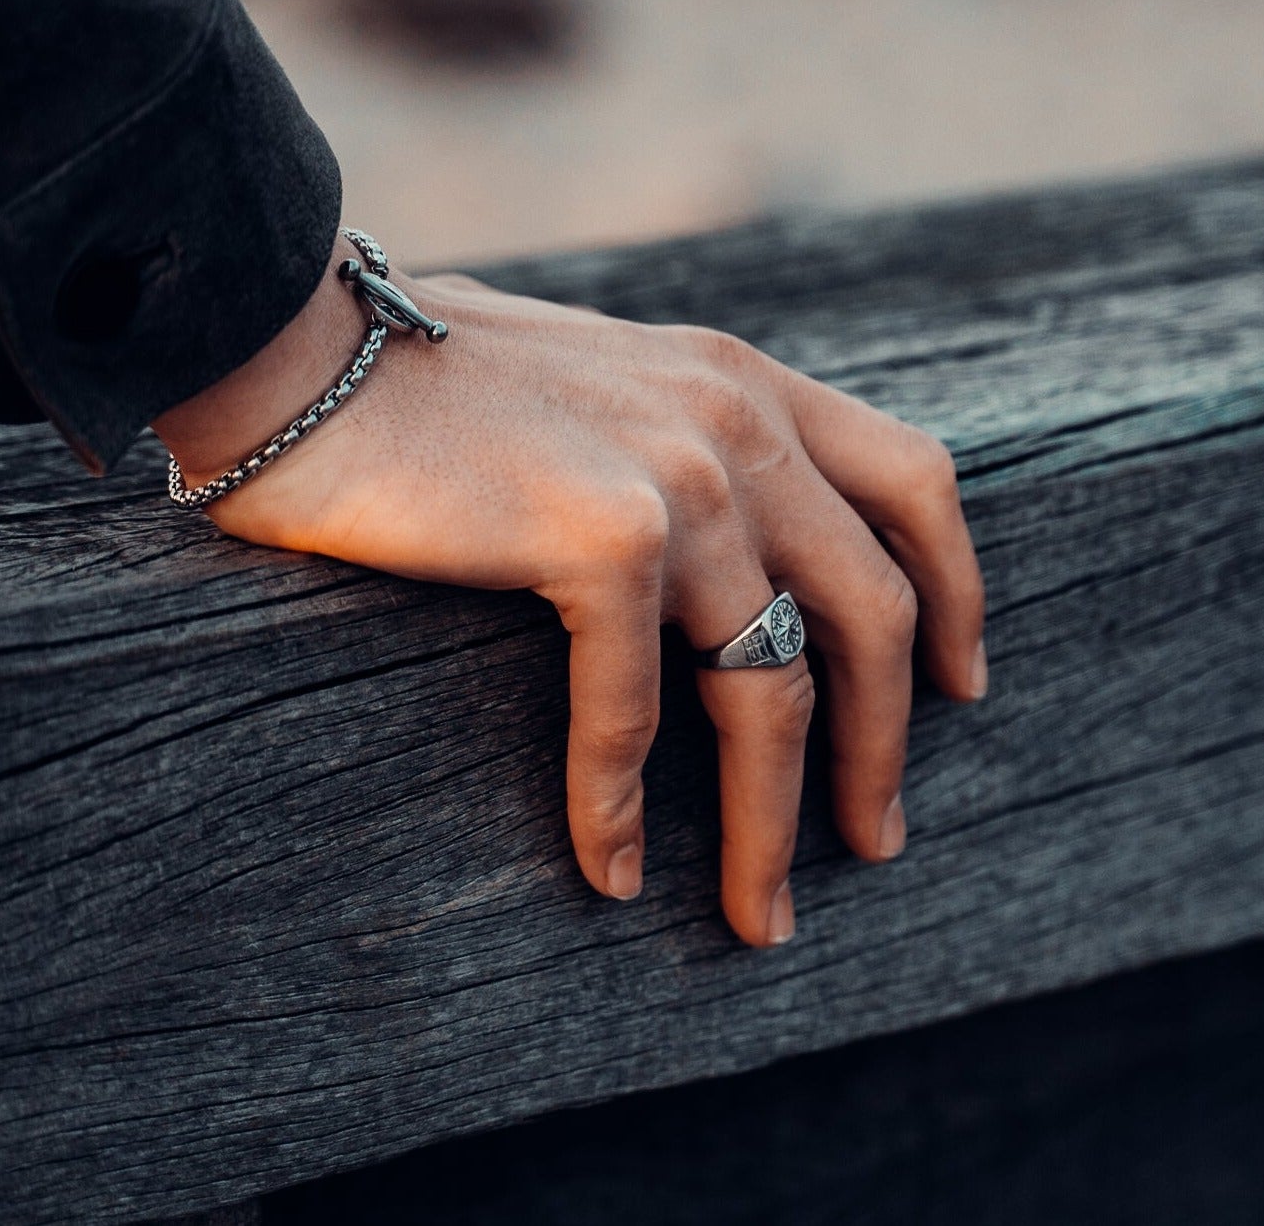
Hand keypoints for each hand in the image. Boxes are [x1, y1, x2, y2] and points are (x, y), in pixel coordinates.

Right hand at [154, 242, 985, 947]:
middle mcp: (733, 420)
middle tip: (877, 839)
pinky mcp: (599, 533)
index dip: (958, 593)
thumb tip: (726, 555)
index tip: (963, 686)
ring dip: (771, 818)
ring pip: (769, 686)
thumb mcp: (602, 385)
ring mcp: (677, 475)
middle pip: (873, 610)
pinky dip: (618, 803)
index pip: (916, 482)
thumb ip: (679, 440)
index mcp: (743, 381)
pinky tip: (604, 867)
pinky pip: (635, 706)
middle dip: (886, 742)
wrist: (300, 351)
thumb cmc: (427, 382)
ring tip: (760, 912)